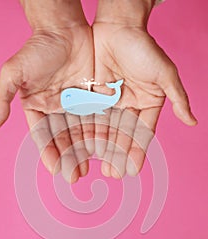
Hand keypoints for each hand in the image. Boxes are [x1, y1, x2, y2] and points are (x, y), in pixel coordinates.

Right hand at [0, 1, 94, 182]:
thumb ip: (2, 98)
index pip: (44, 136)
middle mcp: (57, 110)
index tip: (56, 169)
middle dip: (70, 157)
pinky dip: (100, 135)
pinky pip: (98, 120)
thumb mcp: (14, 73)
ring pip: (82, 133)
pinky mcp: (94, 99)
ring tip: (91, 168)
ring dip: (86, 151)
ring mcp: (77, 105)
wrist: (64, 29)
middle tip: (77, 175)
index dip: (49, 153)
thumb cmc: (37, 49)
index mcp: (38, 108)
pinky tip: (104, 149)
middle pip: (64, 138)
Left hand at [92, 21, 196, 177]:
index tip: (132, 169)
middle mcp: (128, 106)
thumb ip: (177, 98)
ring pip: (105, 129)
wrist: (116, 27)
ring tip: (98, 167)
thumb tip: (193, 121)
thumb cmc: (143, 48)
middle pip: (122, 135)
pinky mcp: (92, 96)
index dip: (137, 151)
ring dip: (102, 149)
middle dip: (117, 155)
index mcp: (146, 104)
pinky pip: (89, 118)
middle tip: (112, 174)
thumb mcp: (164, 73)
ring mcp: (109, 102)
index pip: (141, 132)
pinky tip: (84, 148)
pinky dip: (87, 133)